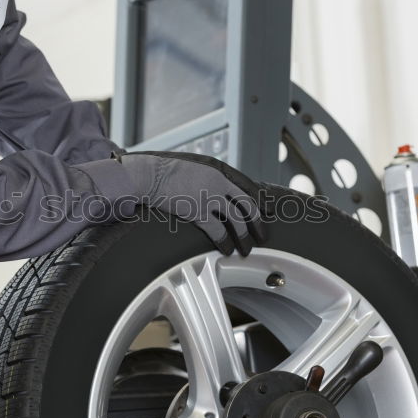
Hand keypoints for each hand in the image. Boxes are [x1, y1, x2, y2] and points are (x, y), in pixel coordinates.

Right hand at [118, 152, 263, 255]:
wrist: (149, 175)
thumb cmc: (165, 172)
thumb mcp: (193, 168)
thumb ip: (207, 178)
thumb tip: (215, 192)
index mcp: (218, 171)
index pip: (247, 186)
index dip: (260, 200)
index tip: (268, 210)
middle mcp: (218, 183)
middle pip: (247, 204)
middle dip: (258, 222)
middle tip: (262, 235)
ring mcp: (209, 197)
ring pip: (236, 220)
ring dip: (244, 237)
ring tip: (246, 249)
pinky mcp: (198, 211)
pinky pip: (218, 231)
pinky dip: (225, 242)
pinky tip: (226, 250)